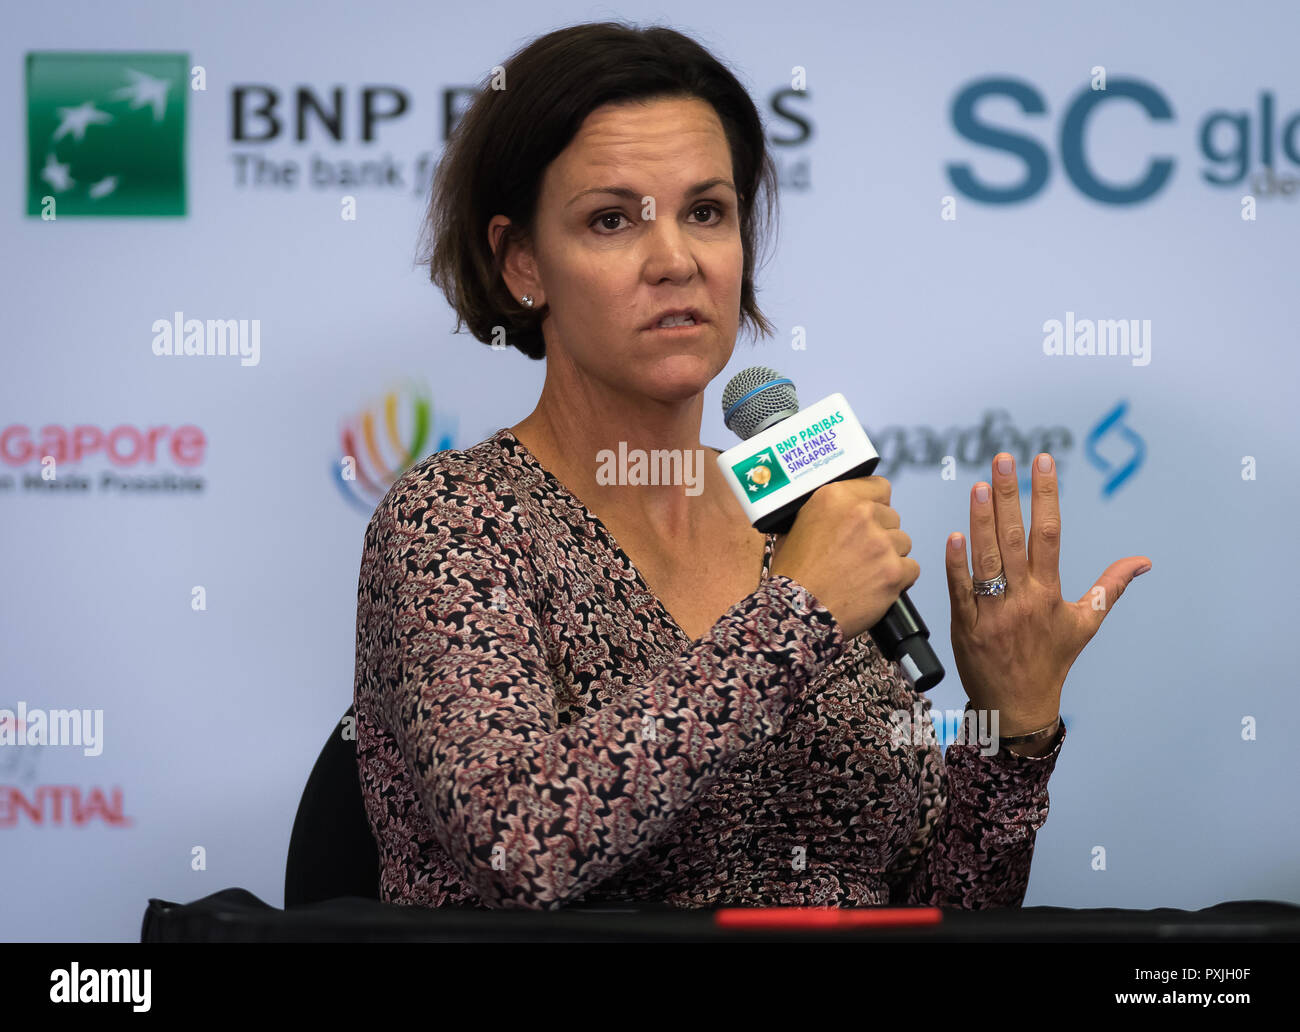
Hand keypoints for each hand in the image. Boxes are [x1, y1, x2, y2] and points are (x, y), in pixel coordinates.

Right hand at [770, 477, 919, 640]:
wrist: (796, 614)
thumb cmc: (792, 576)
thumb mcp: (794, 529)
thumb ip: (822, 513)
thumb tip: (837, 512)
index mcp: (835, 497)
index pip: (879, 487)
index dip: (875, 505)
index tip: (869, 519)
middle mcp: (861, 514)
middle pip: (892, 517)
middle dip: (880, 534)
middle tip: (860, 554)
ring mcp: (880, 543)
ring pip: (903, 542)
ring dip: (890, 556)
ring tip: (866, 573)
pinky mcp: (894, 571)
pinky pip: (912, 569)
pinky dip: (898, 580)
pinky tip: (876, 587)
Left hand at [943, 452, 1150, 735]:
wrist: (1017, 705)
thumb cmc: (1052, 661)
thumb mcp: (1085, 623)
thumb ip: (1111, 586)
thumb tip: (1144, 561)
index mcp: (1050, 593)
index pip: (1050, 534)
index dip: (1046, 496)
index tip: (1043, 462)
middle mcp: (1022, 598)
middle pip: (1015, 538)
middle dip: (1010, 495)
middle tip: (1004, 459)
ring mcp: (991, 612)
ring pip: (986, 559)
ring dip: (981, 521)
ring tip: (980, 485)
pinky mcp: (965, 624)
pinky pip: (959, 590)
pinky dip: (956, 564)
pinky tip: (953, 535)